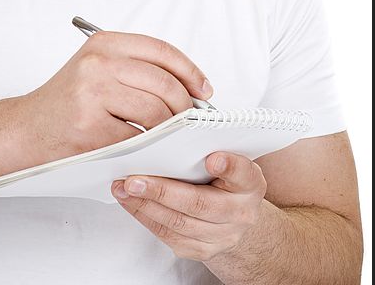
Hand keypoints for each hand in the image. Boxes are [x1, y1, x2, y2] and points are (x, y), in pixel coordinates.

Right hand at [20, 31, 211, 164]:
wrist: (25, 130)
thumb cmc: (67, 102)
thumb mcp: (99, 69)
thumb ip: (138, 69)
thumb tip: (189, 86)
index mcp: (105, 44)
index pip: (162, 51)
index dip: (190, 71)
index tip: (203, 89)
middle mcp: (99, 63)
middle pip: (164, 83)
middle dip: (185, 106)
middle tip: (189, 119)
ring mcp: (93, 94)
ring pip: (156, 111)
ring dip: (169, 128)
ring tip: (167, 133)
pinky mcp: (90, 127)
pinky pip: (138, 137)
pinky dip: (149, 145)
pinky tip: (146, 146)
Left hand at [111, 152, 267, 261]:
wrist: (238, 218)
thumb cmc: (228, 179)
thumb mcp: (231, 157)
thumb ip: (213, 144)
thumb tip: (180, 125)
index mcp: (250, 182)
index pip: (242, 172)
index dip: (229, 166)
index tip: (212, 158)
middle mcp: (241, 212)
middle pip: (199, 203)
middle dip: (162, 191)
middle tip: (134, 179)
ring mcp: (222, 236)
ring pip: (178, 223)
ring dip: (145, 205)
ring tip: (123, 189)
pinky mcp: (202, 250)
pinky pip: (169, 236)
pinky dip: (146, 217)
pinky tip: (131, 202)